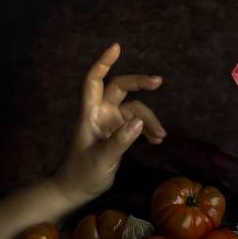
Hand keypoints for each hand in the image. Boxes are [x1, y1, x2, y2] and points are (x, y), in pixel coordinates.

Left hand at [54, 43, 165, 206]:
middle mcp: (100, 113)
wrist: (76, 190)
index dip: (103, 63)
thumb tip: (140, 121)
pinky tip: (157, 140)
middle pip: (120, 88)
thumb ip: (120, 141)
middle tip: (158, 81)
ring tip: (161, 136)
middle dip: (140, 84)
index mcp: (90, 114)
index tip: (117, 48)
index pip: (94, 81)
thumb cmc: (82, 173)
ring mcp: (110, 123)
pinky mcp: (118, 133)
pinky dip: (147, 130)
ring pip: (134, 110)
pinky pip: (136, 124)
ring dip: (149, 120)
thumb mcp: (102, 159)